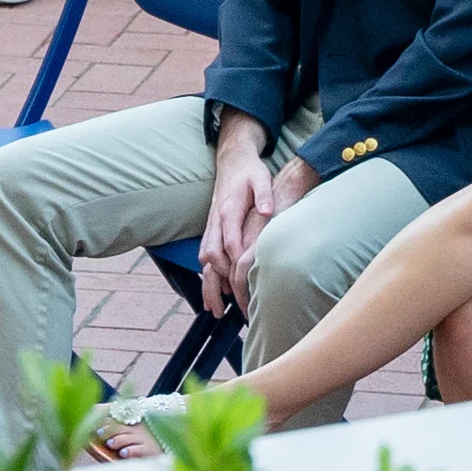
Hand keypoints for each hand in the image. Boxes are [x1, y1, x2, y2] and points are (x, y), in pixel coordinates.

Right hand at [196, 130, 293, 306]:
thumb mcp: (261, 178)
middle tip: (229, 308)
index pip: (230, 243)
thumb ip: (264, 195)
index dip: (236, 264)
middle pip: (212, 257)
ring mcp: (211, 225)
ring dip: (209, 284)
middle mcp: (216, 221)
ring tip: (215, 310)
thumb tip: (267, 211)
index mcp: (228, 211)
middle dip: (219, 283)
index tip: (243, 285)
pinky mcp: (211, 228)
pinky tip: (215, 290)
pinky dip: (207, 274)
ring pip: (205, 259)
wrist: (233, 160)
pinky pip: (205, 255)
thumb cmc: (250, 172)